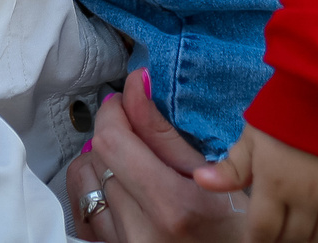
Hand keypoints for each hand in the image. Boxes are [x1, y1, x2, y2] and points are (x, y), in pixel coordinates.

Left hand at [67, 79, 244, 242]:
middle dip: (114, 130)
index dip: (115, 110)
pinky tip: (118, 183)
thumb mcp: (212, 174)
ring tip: (131, 159)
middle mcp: (140, 229)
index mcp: (171, 204)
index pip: (113, 141)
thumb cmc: (234, 225)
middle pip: (98, 156)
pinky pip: (83, 207)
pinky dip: (96, 186)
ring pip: (85, 179)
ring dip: (102, 159)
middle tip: (138, 126)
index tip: (129, 95)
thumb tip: (136, 88)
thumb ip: (165, 134)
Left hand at [191, 124, 317, 242]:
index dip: (257, 242)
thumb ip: (231, 166)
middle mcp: (306, 198)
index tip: (257, 240)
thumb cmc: (287, 105)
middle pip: (294, 238)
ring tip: (308, 237)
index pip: (262, 233)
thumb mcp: (253, 134)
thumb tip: (200, 182)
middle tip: (282, 234)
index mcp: (273, 186)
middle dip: (284, 240)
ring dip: (315, 242)